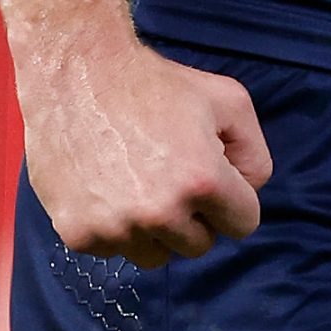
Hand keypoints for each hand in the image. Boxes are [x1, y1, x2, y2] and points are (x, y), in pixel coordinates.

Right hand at [20, 32, 273, 268]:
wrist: (77, 75)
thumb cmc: (156, 84)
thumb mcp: (228, 100)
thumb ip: (253, 153)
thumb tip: (248, 192)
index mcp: (202, 181)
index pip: (243, 224)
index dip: (232, 198)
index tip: (213, 176)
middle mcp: (160, 213)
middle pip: (199, 245)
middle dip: (194, 215)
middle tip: (171, 174)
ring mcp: (116, 228)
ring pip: (156, 256)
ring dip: (154, 230)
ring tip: (138, 182)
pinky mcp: (78, 235)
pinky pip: (114, 251)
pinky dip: (114, 228)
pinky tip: (107, 187)